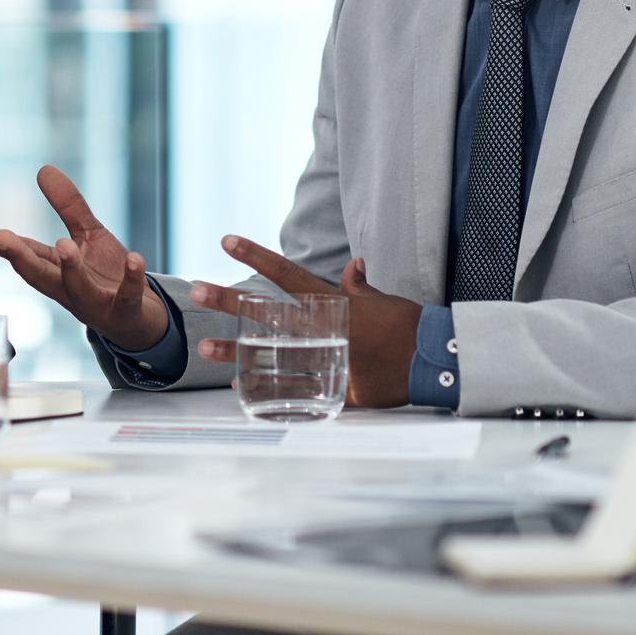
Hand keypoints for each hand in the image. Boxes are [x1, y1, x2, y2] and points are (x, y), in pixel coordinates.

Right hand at [0, 165, 169, 351]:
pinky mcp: (126, 309)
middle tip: (1, 239)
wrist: (140, 319)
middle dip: (19, 258)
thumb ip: (68, 206)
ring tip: (64, 245)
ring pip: (79, 289)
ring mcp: (96, 302)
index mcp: (55, 270)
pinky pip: (129, 295)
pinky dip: (132, 278)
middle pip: (39, 275)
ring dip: (70, 269)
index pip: (22, 254)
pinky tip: (135, 259)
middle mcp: (69, 289)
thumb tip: (43, 169)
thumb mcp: (88, 235)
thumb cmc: (106, 276)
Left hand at [189, 236, 421, 407]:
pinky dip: (267, 391)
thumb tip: (353, 265)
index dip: (256, 256)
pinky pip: (294, 393)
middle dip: (230, 301)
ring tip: (203, 347)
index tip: (227, 241)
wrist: (437, 360)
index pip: (287, 274)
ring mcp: (326, 361)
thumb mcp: (382, 299)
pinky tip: (241, 388)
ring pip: (271, 355)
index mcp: (334, 303)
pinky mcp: (336, 392)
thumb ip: (360, 286)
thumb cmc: (410, 325)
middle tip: (197, 291)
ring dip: (236, 352)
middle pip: (268, 313)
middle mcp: (324, 329)